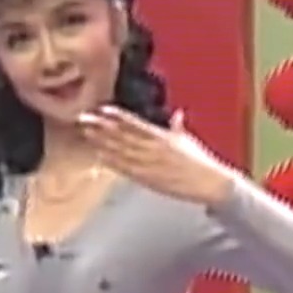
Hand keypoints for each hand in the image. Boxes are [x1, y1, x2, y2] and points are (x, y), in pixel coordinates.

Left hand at [79, 107, 233, 205]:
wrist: (208, 183)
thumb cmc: (201, 161)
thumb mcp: (188, 140)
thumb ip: (179, 127)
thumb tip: (178, 114)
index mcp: (163, 136)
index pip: (135, 123)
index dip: (118, 116)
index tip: (102, 109)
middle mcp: (153, 149)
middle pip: (122, 136)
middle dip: (102, 127)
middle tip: (84, 118)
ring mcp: (148, 165)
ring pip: (120, 151)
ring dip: (102, 142)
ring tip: (87, 133)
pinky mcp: (147, 179)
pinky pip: (125, 169)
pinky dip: (112, 162)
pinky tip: (99, 155)